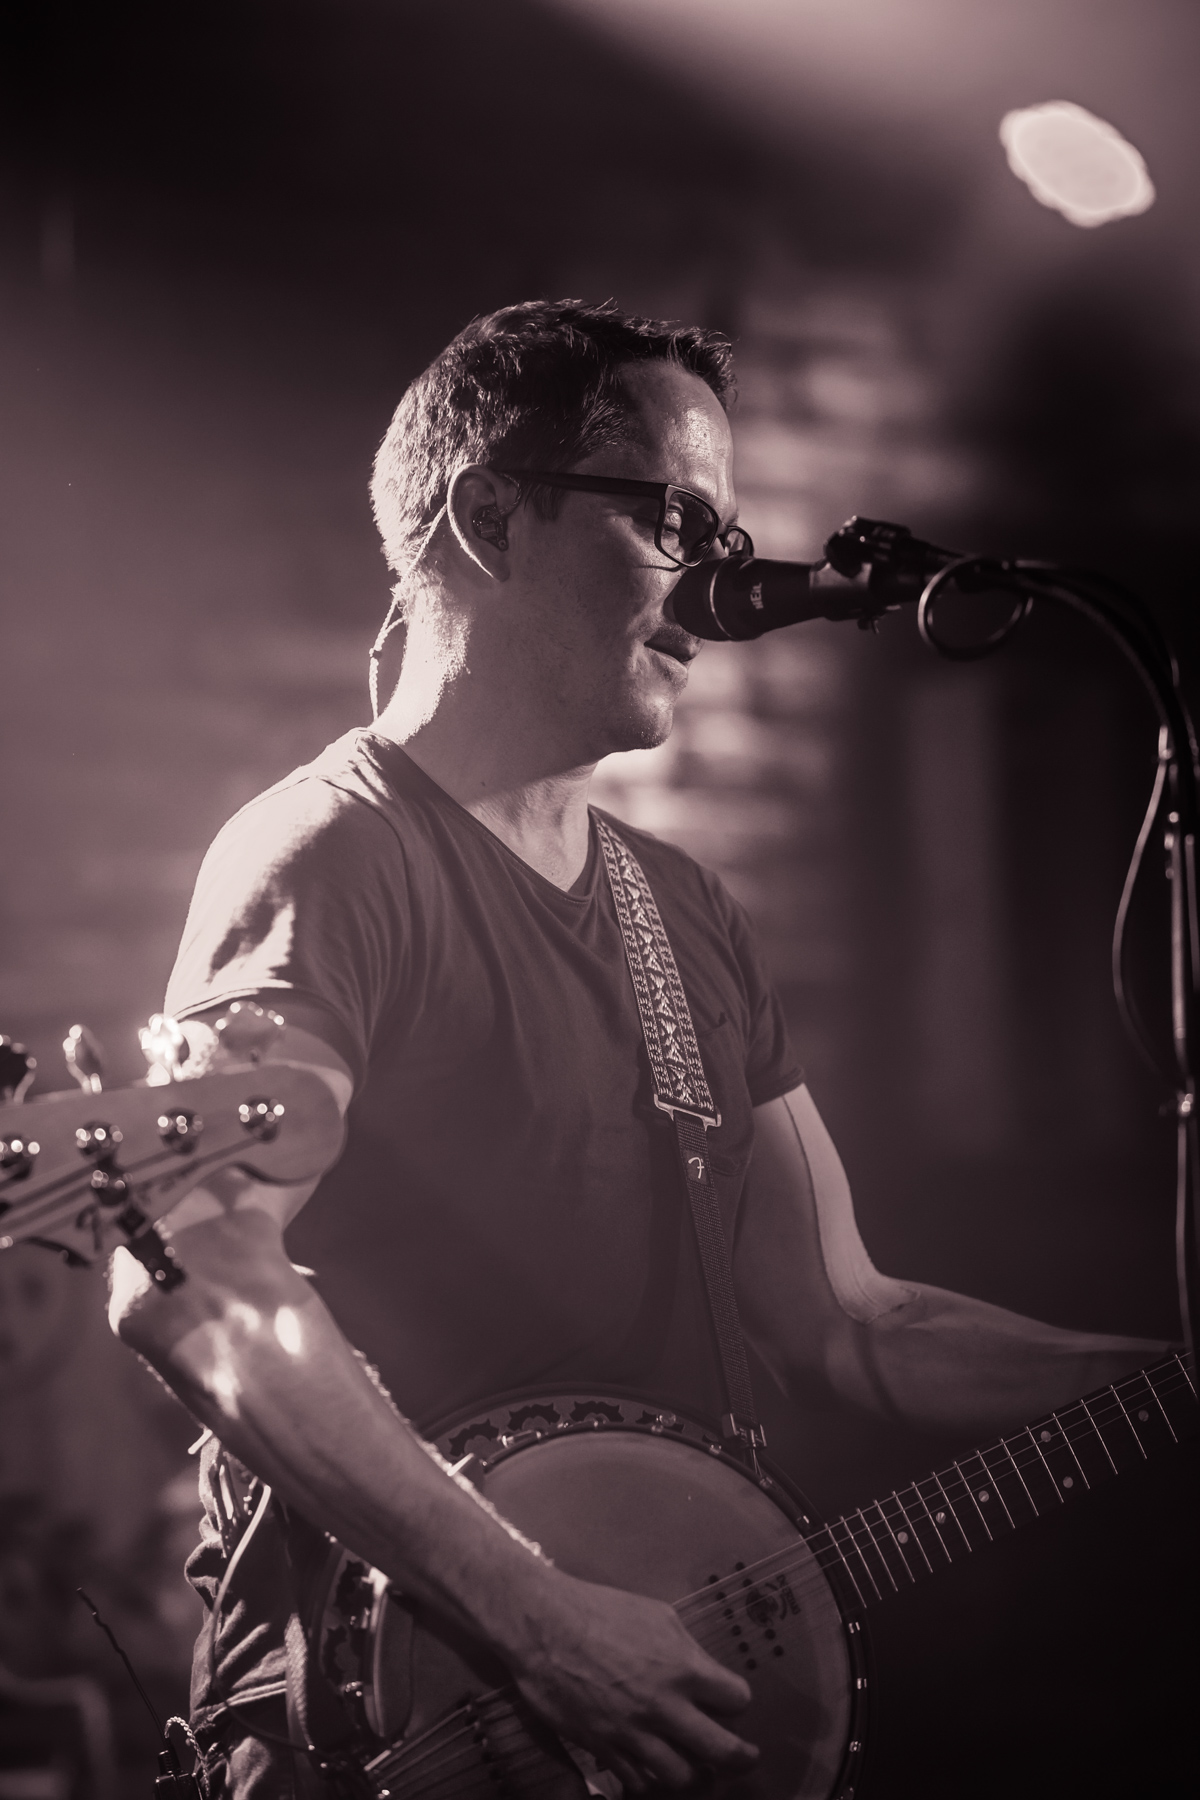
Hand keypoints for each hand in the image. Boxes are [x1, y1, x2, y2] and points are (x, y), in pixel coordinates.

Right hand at [509, 1571, 757, 1793]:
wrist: (543, 1625)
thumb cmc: (599, 1611)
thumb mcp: (656, 1614)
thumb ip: (686, 1649)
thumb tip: (703, 1672)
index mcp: (682, 1667)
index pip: (737, 1700)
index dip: (736, 1701)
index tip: (731, 1702)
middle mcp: (664, 1706)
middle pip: (723, 1751)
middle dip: (740, 1757)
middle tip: (745, 1759)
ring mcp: (633, 1733)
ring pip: (682, 1778)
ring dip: (694, 1775)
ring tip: (697, 1770)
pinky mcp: (604, 1749)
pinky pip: (638, 1782)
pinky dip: (649, 1780)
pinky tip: (652, 1770)